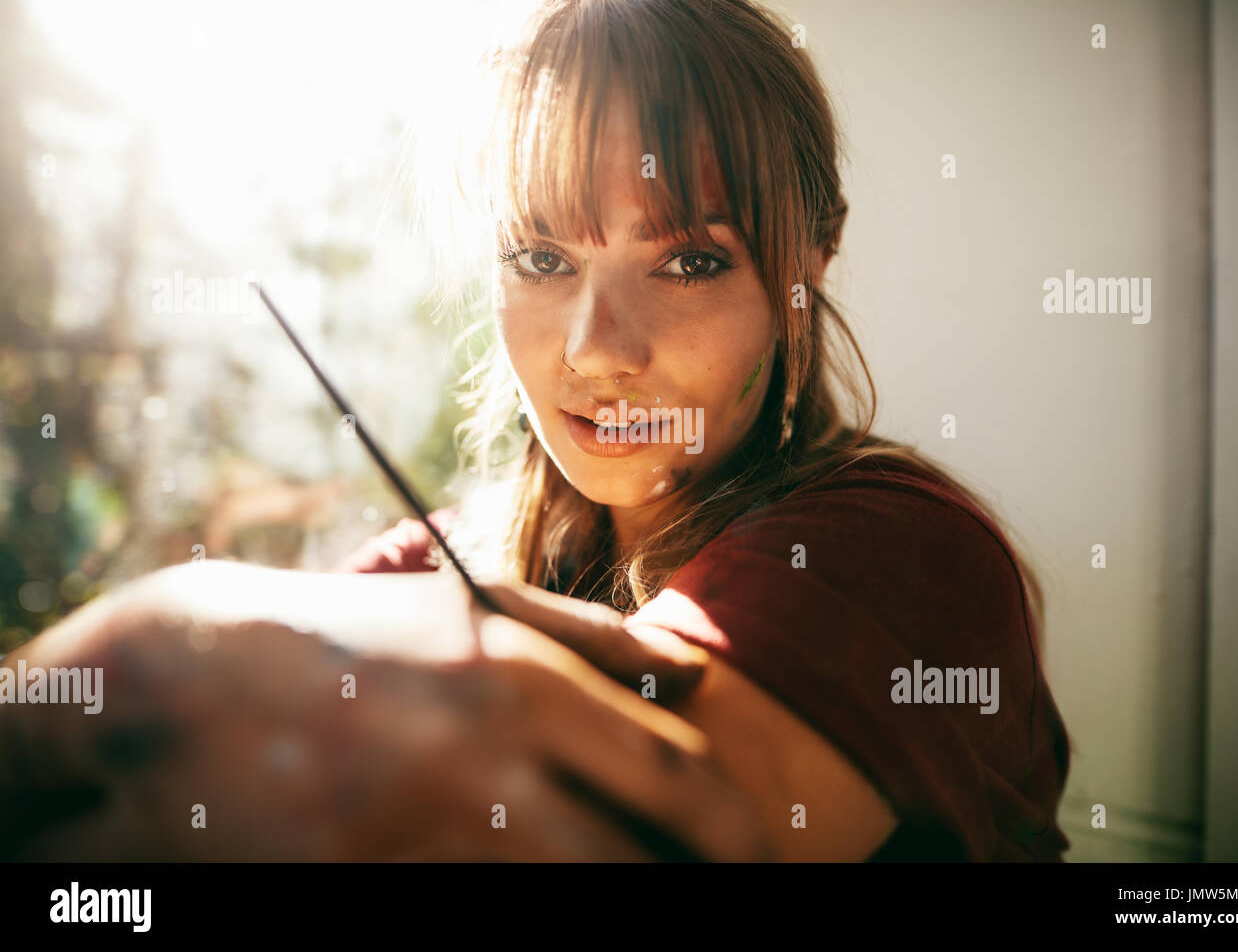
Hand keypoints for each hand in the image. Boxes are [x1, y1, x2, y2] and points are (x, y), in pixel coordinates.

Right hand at [0, 565, 769, 860]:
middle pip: (644, 864)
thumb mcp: (470, 613)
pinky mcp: (372, 891)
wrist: (180, 690)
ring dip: (619, 901)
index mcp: (525, 684)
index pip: (681, 780)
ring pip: (573, 901)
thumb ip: (592, 634)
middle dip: (699, 886)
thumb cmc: (348, 643)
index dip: (741, 835)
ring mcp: (427, 837)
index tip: (763, 857)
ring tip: (635, 886)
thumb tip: (697, 669)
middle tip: (732, 890)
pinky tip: (535, 887)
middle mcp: (489, 765)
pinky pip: (488, 920)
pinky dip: (529, 915)